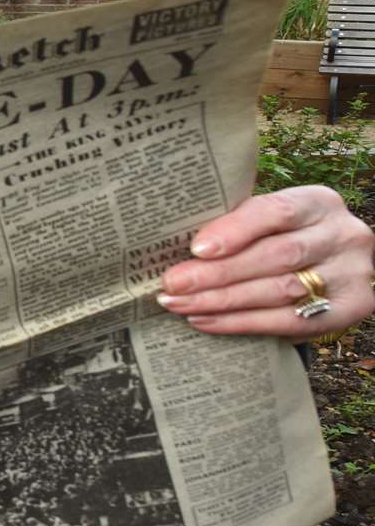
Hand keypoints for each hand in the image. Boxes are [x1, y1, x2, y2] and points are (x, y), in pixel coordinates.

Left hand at [156, 185, 374, 337]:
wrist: (335, 268)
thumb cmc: (285, 238)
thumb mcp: (270, 223)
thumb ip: (237, 226)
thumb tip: (174, 247)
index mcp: (318, 202)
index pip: (276, 211)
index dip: (235, 230)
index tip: (196, 248)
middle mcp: (342, 234)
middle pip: (276, 256)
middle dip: (218, 273)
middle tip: (173, 284)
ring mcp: (352, 272)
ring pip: (281, 290)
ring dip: (223, 301)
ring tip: (180, 304)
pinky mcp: (352, 308)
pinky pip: (291, 321)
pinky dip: (242, 323)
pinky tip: (206, 321)